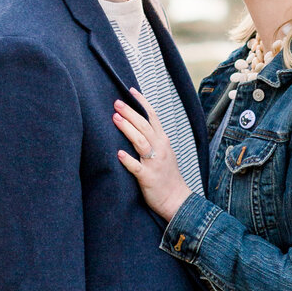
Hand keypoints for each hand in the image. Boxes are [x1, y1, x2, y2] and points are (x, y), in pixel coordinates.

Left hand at [114, 91, 190, 221]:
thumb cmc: (166, 176)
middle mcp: (160, 149)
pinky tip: (119, 154)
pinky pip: (137, 167)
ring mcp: (154, 163)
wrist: (176, 199)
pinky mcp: (148, 178)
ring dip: (127, 129)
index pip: (152, 116)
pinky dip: (128, 160)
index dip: (142, 102)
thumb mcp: (163, 152)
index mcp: (162, 141)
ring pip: (141, 142)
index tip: (130, 91)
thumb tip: (137, 123)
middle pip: (144, 126)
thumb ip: (152, 138)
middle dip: (130, 112)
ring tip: (115, 118)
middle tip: (116, 102)